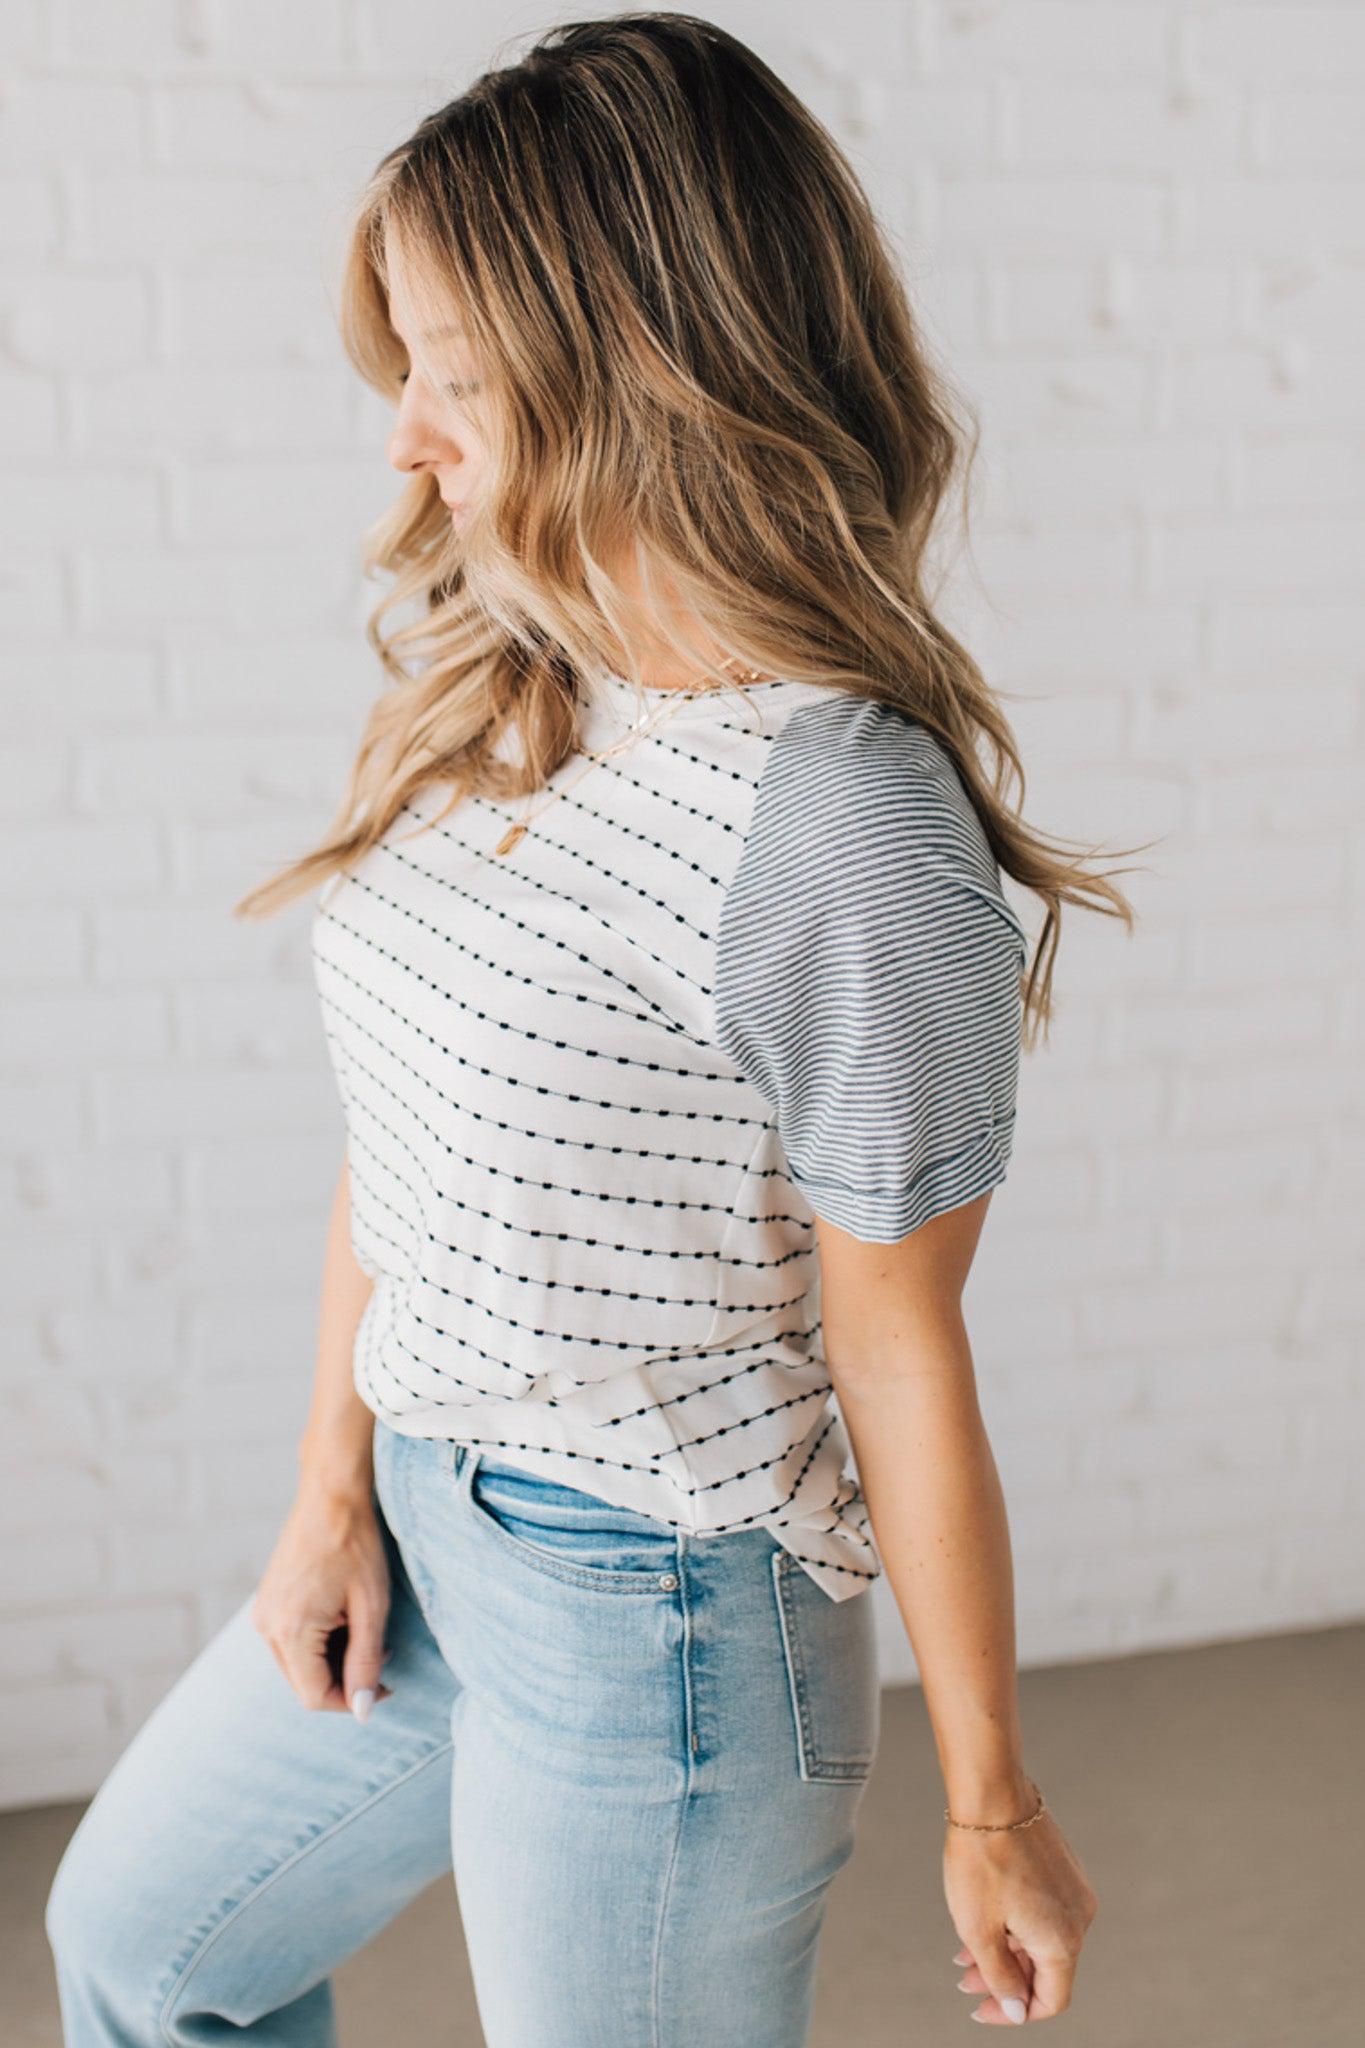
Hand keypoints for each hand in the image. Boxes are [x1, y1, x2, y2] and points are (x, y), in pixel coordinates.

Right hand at [251, 1479, 392, 1718]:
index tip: (384, 1684)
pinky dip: (318, 1644)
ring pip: (297, 1667)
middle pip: (303, 1685)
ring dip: (332, 1662)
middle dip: (344, 1680)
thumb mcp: (371, 1606)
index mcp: (290, 1630)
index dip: (351, 1700)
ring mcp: (262, 1614)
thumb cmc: (356, 1544)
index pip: (314, 1696)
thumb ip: (365, 1662)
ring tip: (363, 1629)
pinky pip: (291, 1643)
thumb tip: (362, 1712)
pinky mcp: (266, 1604)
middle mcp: (266, 1626)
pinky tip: (343, 1619)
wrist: (331, 1495)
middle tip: (381, 1654)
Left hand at [944, 1789, 1097, 2023]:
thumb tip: (1016, 2010)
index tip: (981, 2008)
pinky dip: (1015, 1924)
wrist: (992, 1794)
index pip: (1051, 2000)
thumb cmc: (982, 1860)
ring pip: (1041, 1940)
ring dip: (1006, 1951)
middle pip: (1044, 1970)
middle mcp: (1079, 1919)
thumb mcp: (979, 1930)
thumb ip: (1000, 1978)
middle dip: (1003, 1980)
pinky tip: (985, 1917)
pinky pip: (1044, 1912)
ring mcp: (1074, 1891)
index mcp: (1063, 1941)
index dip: (1014, 2012)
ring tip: (966, 1950)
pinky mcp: (1065, 1870)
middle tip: (964, 1978)